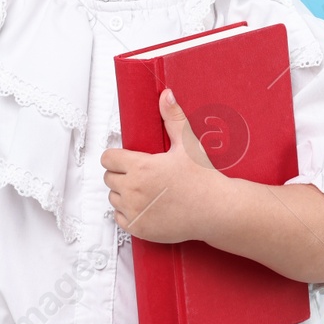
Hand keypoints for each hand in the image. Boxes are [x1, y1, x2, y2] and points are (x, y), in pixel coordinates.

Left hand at [102, 89, 222, 243]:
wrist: (216, 210)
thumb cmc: (203, 177)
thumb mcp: (188, 144)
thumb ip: (173, 117)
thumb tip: (166, 95)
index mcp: (140, 167)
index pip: (107, 158)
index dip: (117, 156)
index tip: (129, 158)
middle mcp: (133, 190)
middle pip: (108, 178)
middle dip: (121, 174)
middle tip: (141, 174)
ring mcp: (134, 211)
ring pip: (113, 197)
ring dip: (123, 193)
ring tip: (145, 190)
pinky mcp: (138, 228)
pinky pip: (119, 217)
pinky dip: (128, 212)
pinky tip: (146, 206)